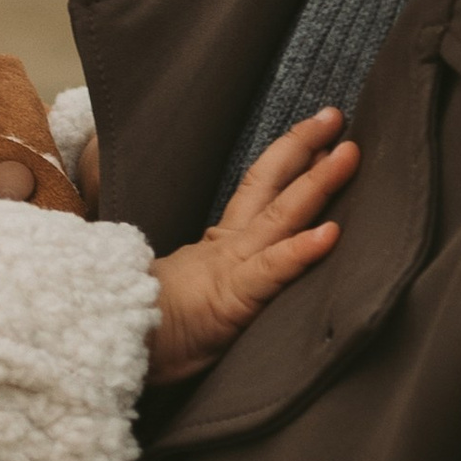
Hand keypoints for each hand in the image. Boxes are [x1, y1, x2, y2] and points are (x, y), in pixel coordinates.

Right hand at [147, 108, 357, 379]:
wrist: (111, 343)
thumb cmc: (152, 332)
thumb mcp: (189, 293)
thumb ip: (215, 275)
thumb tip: (233, 267)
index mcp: (221, 245)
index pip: (257, 189)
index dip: (289, 157)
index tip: (321, 134)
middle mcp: (228, 247)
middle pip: (270, 186)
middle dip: (305, 148)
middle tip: (337, 116)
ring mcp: (230, 269)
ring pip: (279, 217)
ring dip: (317, 183)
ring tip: (348, 154)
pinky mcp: (230, 299)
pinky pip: (270, 272)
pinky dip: (300, 251)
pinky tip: (330, 234)